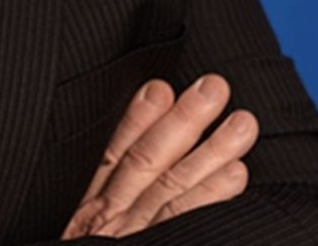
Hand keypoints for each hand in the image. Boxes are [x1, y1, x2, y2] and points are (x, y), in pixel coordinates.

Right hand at [61, 74, 257, 238]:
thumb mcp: (78, 243)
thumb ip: (100, 212)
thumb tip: (124, 181)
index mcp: (91, 217)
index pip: (116, 157)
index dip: (138, 119)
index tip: (160, 87)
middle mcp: (110, 224)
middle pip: (148, 162)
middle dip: (183, 121)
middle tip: (213, 87)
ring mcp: (131, 241)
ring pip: (170, 187)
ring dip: (209, 150)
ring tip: (239, 122)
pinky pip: (183, 223)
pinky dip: (209, 198)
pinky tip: (236, 176)